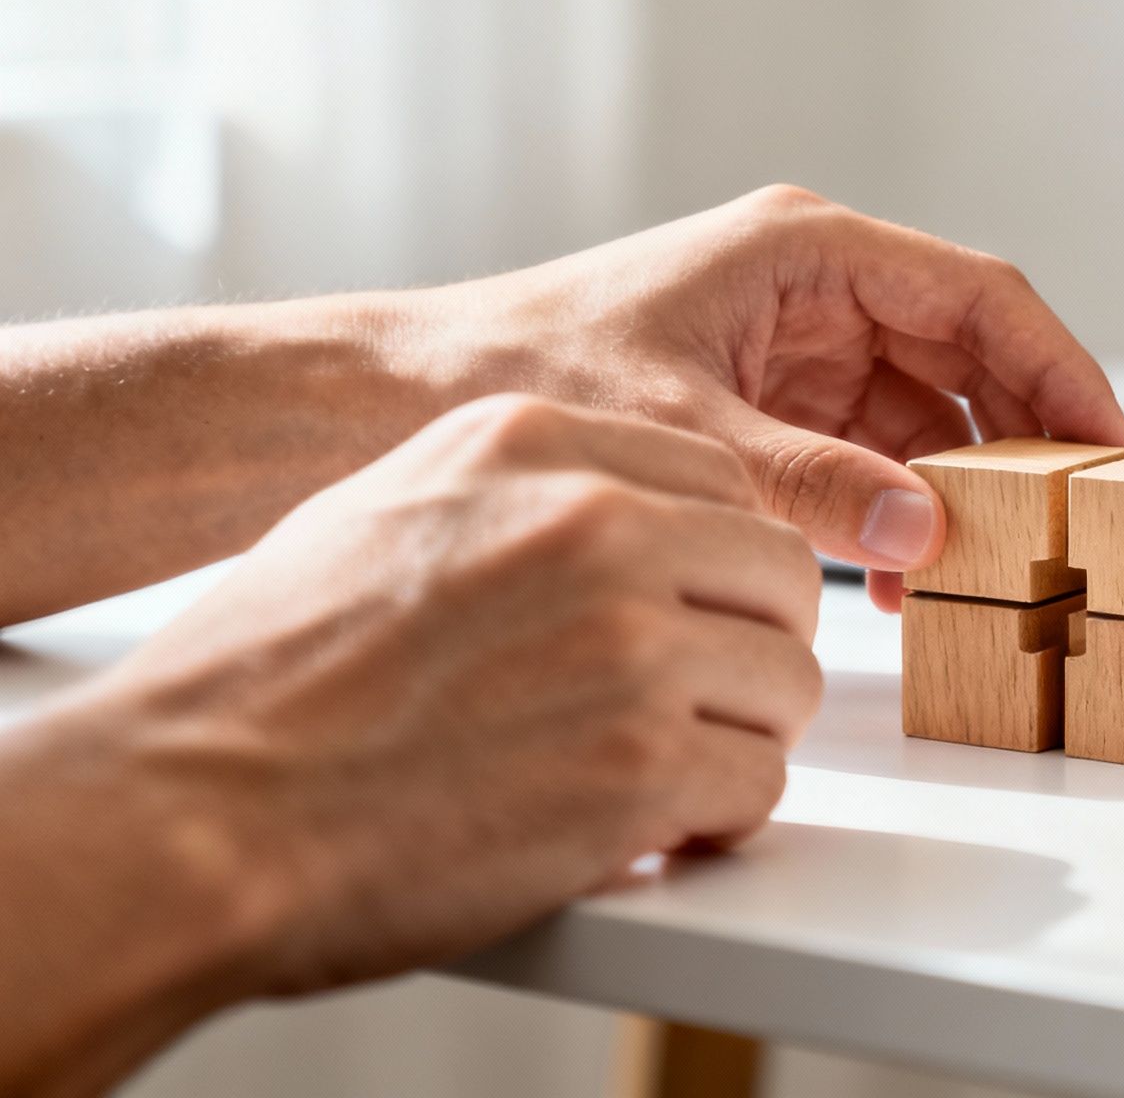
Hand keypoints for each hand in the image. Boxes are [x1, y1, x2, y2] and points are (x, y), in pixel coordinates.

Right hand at [36, 394, 821, 1000]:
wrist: (195, 810)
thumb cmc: (264, 679)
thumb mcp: (380, 512)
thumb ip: (512, 499)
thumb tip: (609, 521)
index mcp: (529, 444)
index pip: (717, 478)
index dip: (717, 564)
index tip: (695, 613)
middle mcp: (596, 523)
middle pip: (776, 572)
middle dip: (751, 644)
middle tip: (702, 703)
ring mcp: (628, 641)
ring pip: (785, 678)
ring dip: (739, 736)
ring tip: (665, 771)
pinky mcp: (643, 762)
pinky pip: (761, 779)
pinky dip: (718, 815)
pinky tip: (652, 823)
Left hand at [410, 185, 1123, 609]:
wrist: (400, 405)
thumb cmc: (518, 375)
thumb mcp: (684, 437)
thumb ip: (812, 484)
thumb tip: (926, 530)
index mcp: (803, 253)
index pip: (980, 298)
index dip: (1059, 372)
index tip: (1110, 449)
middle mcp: (811, 292)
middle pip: (967, 359)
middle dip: (1018, 444)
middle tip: (1066, 530)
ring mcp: (792, 351)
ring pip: (925, 415)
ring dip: (956, 491)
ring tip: (980, 573)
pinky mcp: (768, 408)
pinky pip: (870, 456)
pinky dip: (896, 513)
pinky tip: (899, 580)